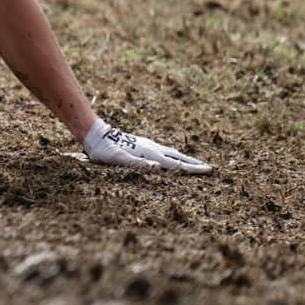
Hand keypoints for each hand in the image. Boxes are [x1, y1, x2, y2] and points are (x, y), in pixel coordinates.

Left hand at [82, 119, 212, 173]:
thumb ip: (137, 163)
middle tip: (209, 168)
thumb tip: (158, 166)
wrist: (95, 134)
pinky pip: (163, 151)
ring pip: (171, 153)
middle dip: (194, 163)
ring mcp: (147, 145)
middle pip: (178, 157)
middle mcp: (151, 148)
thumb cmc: (104, 149)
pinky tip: (172, 158)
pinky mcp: (142, 144)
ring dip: (185, 159)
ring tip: (196, 164)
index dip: (192, 168)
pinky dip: (174, 156)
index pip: (175, 163)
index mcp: (149, 153)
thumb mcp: (118, 159)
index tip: (207, 170)